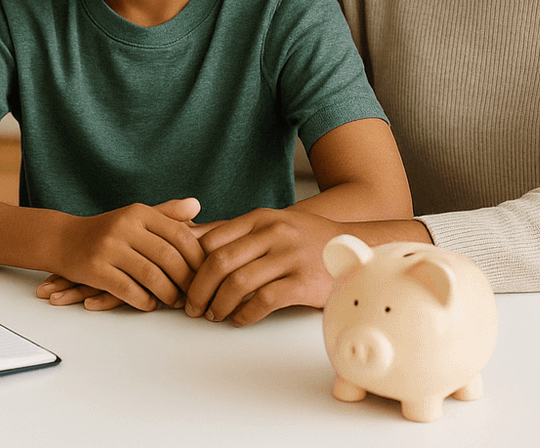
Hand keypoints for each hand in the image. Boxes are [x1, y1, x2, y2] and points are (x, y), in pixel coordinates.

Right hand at [45, 198, 203, 310]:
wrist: (63, 239)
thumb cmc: (107, 231)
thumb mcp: (135, 216)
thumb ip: (167, 213)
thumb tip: (197, 206)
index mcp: (138, 212)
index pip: (179, 234)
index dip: (197, 257)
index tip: (206, 273)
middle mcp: (124, 226)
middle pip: (168, 257)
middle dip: (186, 280)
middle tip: (194, 294)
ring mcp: (108, 247)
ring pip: (151, 276)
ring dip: (168, 294)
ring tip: (175, 302)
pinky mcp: (94, 268)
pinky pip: (129, 291)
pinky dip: (145, 301)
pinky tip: (151, 304)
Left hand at [183, 207, 344, 325]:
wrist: (356, 246)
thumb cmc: (305, 239)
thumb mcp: (270, 225)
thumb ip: (234, 233)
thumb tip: (189, 238)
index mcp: (259, 219)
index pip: (211, 240)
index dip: (191, 266)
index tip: (183, 283)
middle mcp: (273, 234)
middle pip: (219, 262)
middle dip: (198, 289)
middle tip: (191, 306)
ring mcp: (289, 257)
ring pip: (238, 282)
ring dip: (218, 304)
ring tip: (213, 315)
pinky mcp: (303, 282)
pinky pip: (263, 301)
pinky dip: (244, 314)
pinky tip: (239, 320)